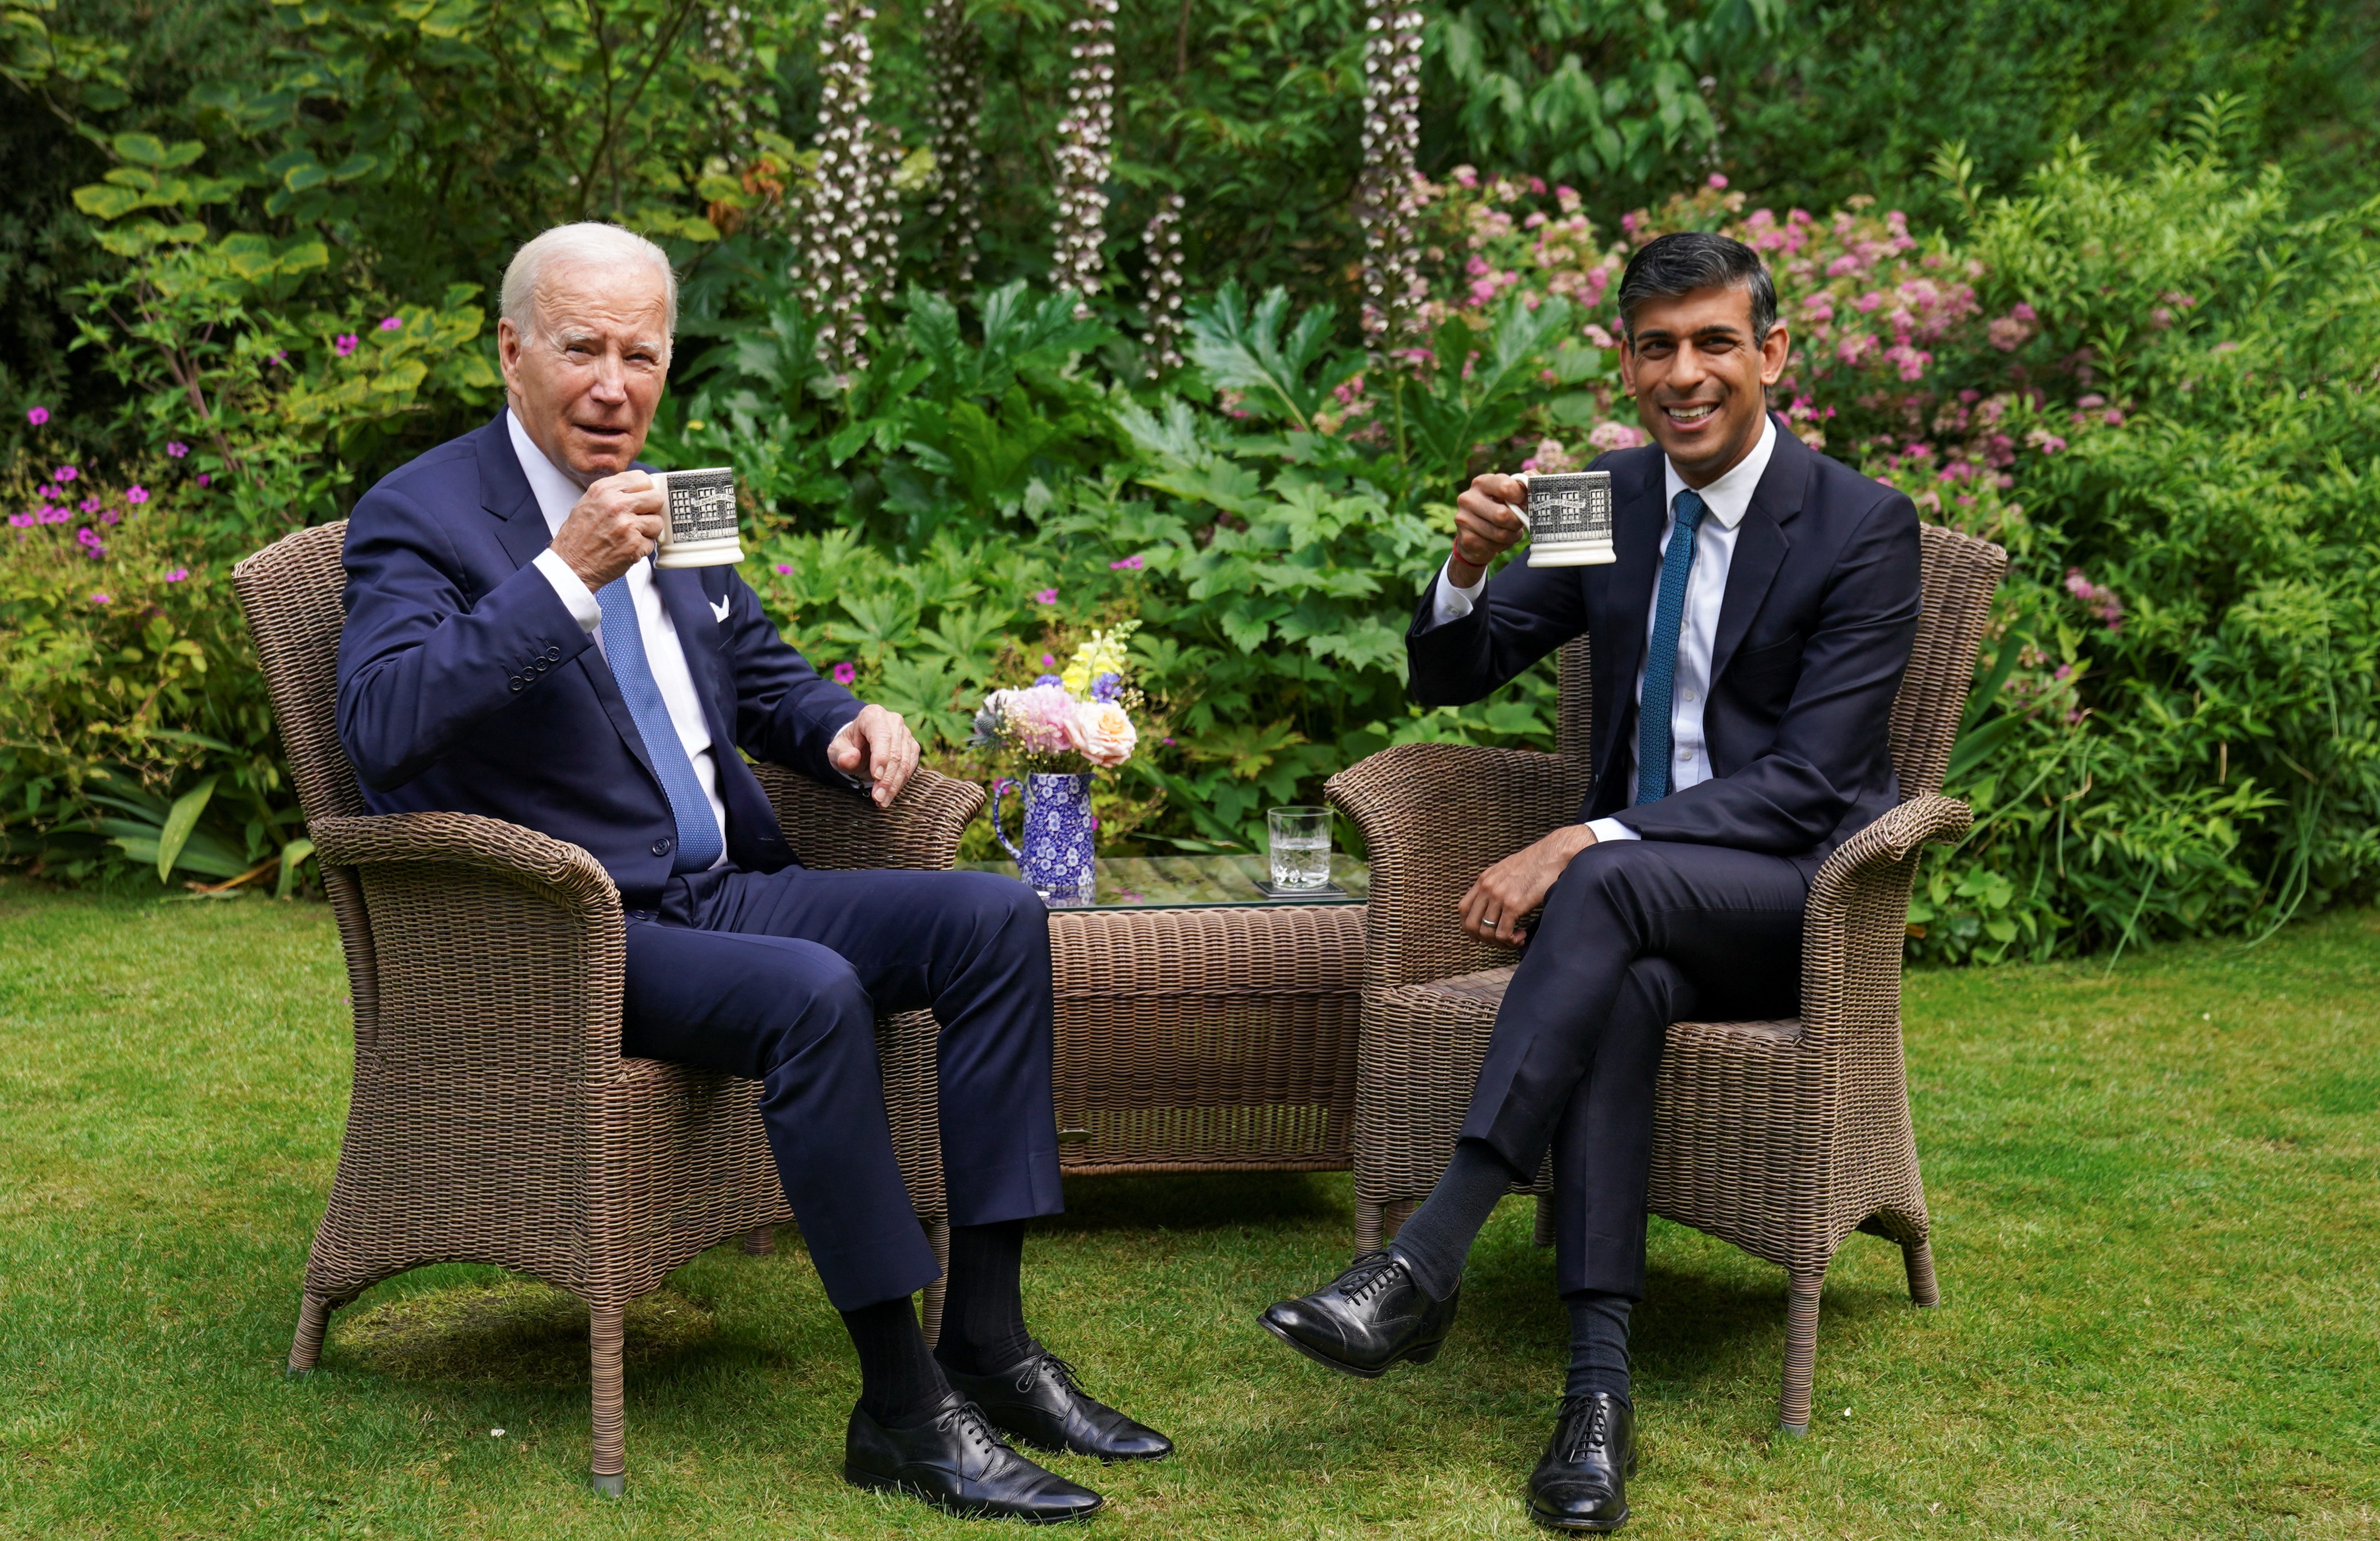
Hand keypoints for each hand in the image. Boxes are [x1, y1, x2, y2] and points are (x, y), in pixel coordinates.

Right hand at [549, 470, 664, 590]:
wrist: (571, 565)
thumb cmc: (579, 536)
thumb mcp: (589, 502)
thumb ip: (614, 492)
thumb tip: (644, 489)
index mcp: (604, 490)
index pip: (642, 479)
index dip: (645, 491)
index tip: (640, 500)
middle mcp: (616, 504)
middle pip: (656, 498)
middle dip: (651, 510)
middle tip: (639, 519)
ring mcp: (627, 525)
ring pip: (657, 522)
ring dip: (648, 531)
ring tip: (630, 536)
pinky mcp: (634, 545)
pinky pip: (652, 543)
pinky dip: (642, 548)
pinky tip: (626, 549)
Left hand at [827, 704, 920, 807]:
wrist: (859, 746)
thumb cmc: (847, 747)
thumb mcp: (837, 750)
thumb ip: (841, 754)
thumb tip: (850, 759)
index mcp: (873, 716)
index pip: (882, 736)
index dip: (881, 757)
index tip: (876, 777)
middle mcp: (893, 721)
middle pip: (895, 752)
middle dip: (887, 778)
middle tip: (877, 797)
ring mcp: (905, 734)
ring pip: (905, 762)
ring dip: (894, 785)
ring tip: (881, 801)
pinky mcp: (912, 747)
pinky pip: (910, 767)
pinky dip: (900, 784)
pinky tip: (888, 796)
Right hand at [1450, 473, 1528, 584]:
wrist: (1477, 535)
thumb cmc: (1500, 509)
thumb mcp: (1512, 495)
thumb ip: (1525, 485)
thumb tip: (1534, 479)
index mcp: (1482, 482)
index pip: (1507, 487)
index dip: (1521, 497)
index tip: (1523, 502)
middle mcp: (1468, 498)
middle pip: (1502, 515)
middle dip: (1516, 522)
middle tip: (1518, 523)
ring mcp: (1463, 518)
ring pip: (1500, 533)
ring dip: (1511, 536)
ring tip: (1509, 533)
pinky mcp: (1465, 538)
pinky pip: (1493, 546)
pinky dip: (1502, 546)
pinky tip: (1497, 542)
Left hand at [1458, 824, 1597, 945]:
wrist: (1553, 855)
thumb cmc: (1535, 864)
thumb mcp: (1507, 871)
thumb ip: (1496, 885)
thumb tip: (1495, 905)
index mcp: (1484, 879)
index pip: (1463, 908)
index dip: (1468, 927)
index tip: (1479, 936)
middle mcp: (1487, 888)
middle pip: (1471, 924)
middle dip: (1483, 939)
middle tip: (1500, 941)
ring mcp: (1499, 896)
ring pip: (1487, 932)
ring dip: (1500, 942)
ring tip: (1515, 939)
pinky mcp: (1513, 905)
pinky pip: (1503, 933)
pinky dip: (1511, 940)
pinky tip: (1522, 936)